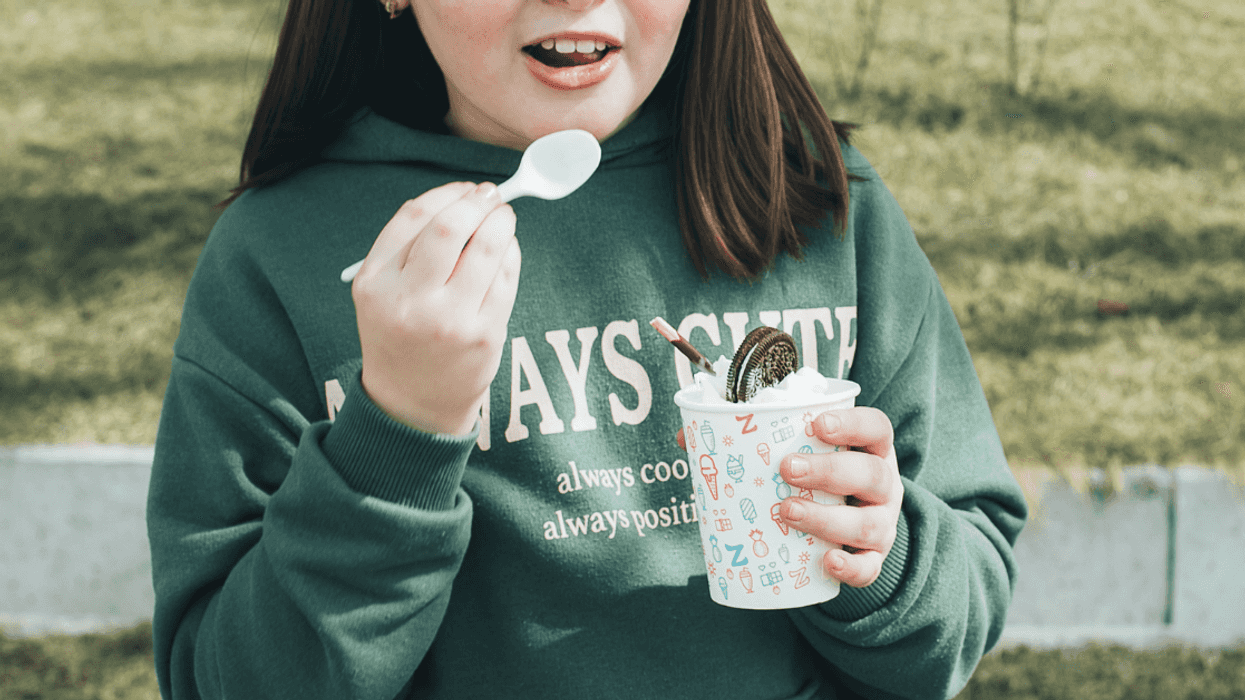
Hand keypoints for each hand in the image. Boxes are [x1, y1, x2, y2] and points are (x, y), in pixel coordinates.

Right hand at [352, 181, 519, 435]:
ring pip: (486, 249)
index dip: (446, 194)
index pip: (414, 217)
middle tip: (490, 197)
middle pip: (450, 227)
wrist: (412, 406)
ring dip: (502, 222)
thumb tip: (463, 198)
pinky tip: (507, 249)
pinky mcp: (484, 336)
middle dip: (478, 202)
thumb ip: (408, 248)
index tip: (465, 189)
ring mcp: (449, 321)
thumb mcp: (381, 293)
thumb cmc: (401, 336)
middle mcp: (409, 301)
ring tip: (504, 218)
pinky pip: (506, 278)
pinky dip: (511, 253)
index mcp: (375, 283)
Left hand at [777, 408, 903, 587]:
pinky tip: (828, 561)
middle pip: (872, 474)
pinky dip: (851, 567)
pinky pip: (869, 568)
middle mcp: (885, 485)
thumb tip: (700, 433)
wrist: (851, 525)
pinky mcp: (874, 557)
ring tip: (787, 511)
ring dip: (826, 519)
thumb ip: (773, 439)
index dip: (853, 424)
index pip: (876, 428)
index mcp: (873, 449)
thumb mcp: (812, 451)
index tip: (818, 424)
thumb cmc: (821, 478)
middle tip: (787, 468)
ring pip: (868, 524)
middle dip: (828, 472)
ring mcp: (883, 523)